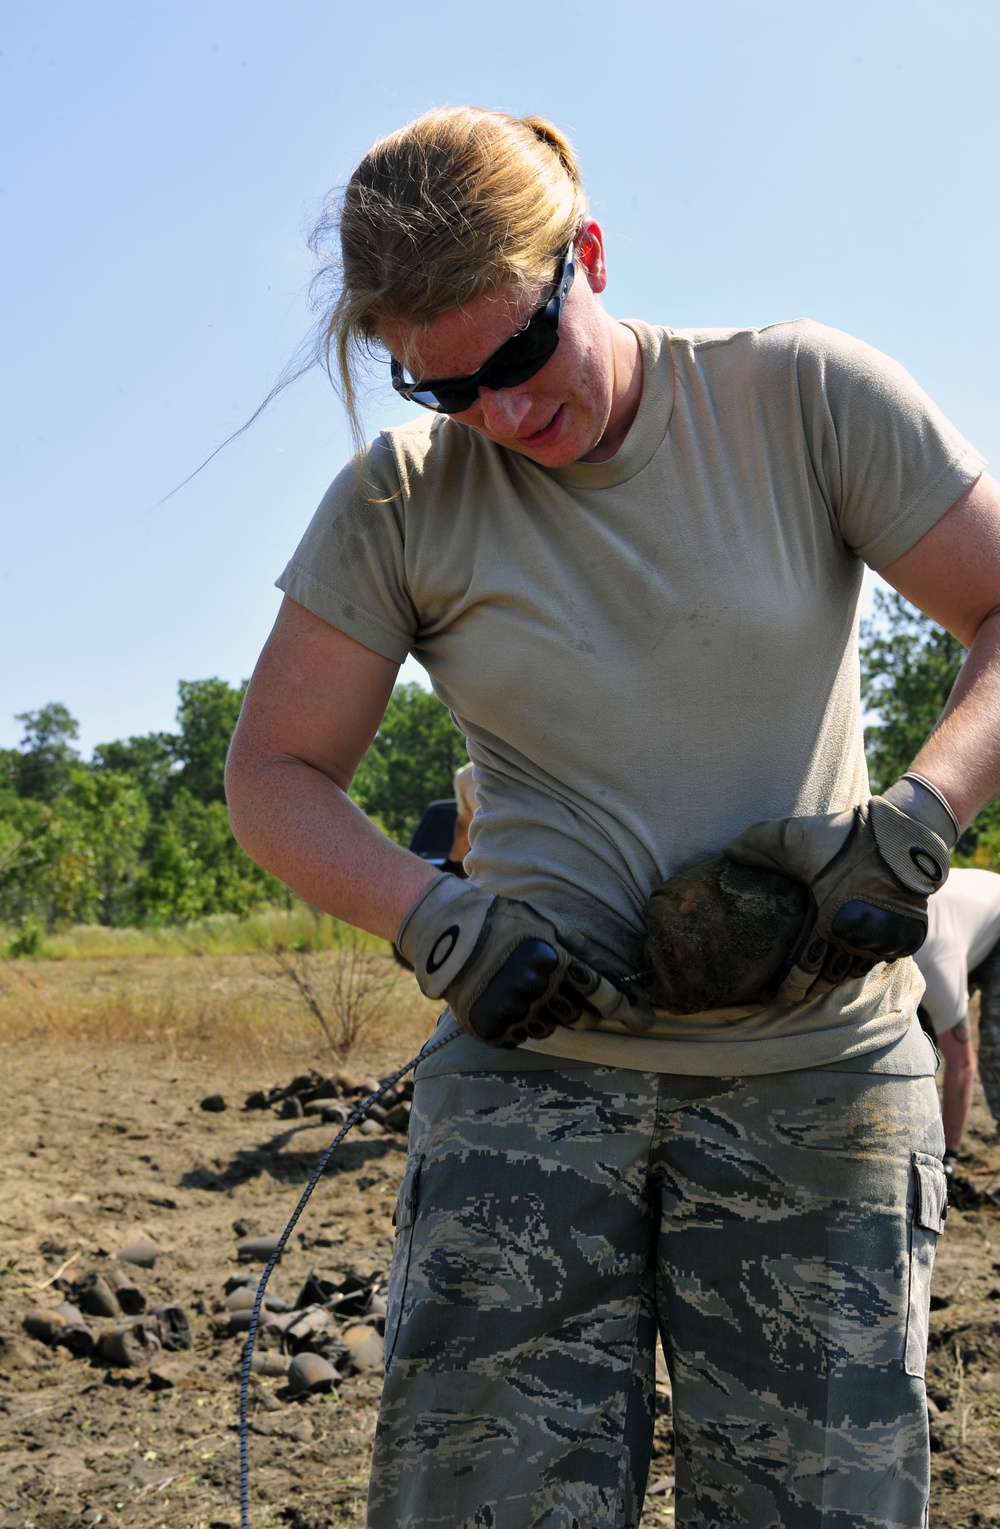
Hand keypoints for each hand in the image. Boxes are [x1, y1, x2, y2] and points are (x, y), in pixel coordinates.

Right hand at [396, 875, 653, 1047]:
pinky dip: (522, 1022)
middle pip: (582, 1018)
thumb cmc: (505, 923)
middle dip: (584, 1010)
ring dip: (549, 1014)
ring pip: (552, 1028)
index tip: (646, 1020)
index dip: (629, 1009)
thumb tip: (618, 972)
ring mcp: (513, 1012)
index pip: (603, 994)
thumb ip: (582, 948)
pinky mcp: (492, 1029)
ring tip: (527, 987)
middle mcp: (536, 990)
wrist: (448, 936)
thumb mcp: (548, 923)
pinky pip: (523, 1035)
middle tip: (566, 992)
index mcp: (554, 961)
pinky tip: (509, 999)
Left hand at [724, 777, 954, 1004]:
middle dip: (808, 989)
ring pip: (855, 971)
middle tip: (789, 995)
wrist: (903, 834)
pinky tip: (849, 960)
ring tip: (817, 980)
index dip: (784, 991)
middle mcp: (859, 939)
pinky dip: (863, 962)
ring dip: (835, 977)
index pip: (802, 973)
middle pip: (829, 978)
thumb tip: (726, 851)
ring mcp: (886, 941)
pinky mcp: (908, 937)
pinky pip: (880, 959)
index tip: (767, 999)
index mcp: (829, 923)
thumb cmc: (843, 838)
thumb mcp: (793, 837)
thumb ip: (756, 844)